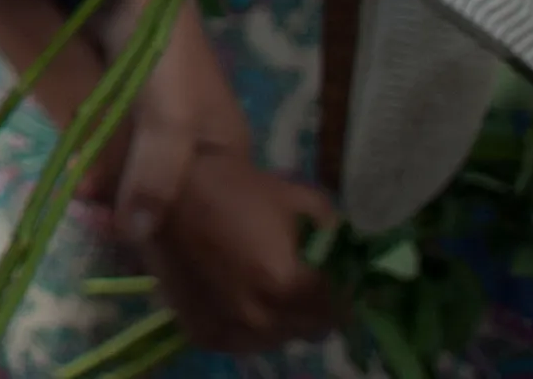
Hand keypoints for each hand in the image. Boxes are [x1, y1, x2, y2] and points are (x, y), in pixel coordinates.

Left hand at [78, 2, 249, 246]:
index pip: (215, 209)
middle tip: (103, 223)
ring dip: (112, 194)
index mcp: (225, 146)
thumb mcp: (173, 118)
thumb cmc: (163, 50)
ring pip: (136, 177)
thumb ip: (157, 175)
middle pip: (171, 196)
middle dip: (139, 213)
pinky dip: (96, 168)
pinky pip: (111, 153)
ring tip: (86, 205)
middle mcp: (194, 142)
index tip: (145, 248)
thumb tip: (134, 235)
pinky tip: (78, 185)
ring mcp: (155, 126)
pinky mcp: (121, 110)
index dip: (185, 234)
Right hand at [142, 152, 344, 354]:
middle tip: (307, 278)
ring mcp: (230, 333)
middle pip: (315, 328)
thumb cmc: (239, 189)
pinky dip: (254, 324)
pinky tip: (245, 294)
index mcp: (287, 284)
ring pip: (283, 339)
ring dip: (285, 317)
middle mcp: (260, 319)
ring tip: (271, 284)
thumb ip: (338, 240)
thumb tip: (361, 264)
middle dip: (318, 304)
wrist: (170, 192)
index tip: (342, 274)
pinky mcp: (206, 336)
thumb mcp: (303, 201)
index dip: (348, 288)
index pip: (344, 307)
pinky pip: (248, 342)